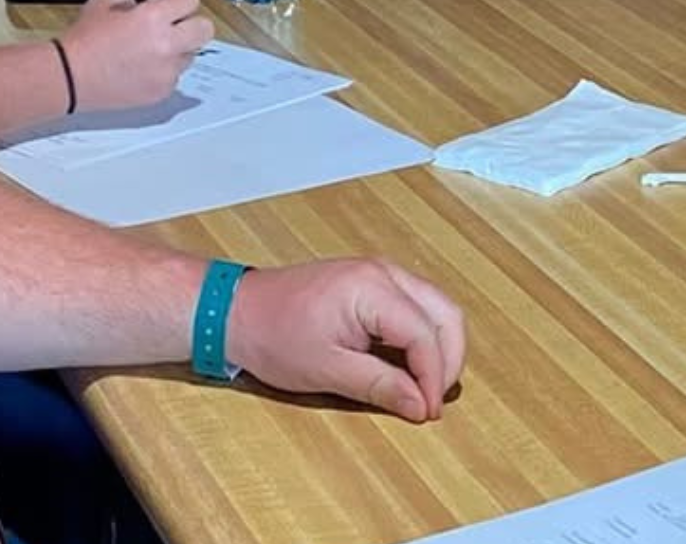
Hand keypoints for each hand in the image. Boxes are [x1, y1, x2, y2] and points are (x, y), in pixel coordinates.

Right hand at [56, 0, 214, 112]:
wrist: (69, 77)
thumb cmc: (83, 42)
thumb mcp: (105, 0)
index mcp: (152, 18)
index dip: (179, 0)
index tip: (173, 3)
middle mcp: (166, 45)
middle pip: (205, 28)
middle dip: (191, 24)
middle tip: (174, 25)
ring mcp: (166, 71)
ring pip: (191, 54)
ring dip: (178, 48)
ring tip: (150, 49)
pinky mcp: (162, 91)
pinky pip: (175, 76)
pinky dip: (164, 70)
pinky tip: (142, 67)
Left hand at [226, 258, 467, 421]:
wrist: (236, 311)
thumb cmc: (273, 336)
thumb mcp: (327, 370)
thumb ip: (380, 385)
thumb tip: (421, 405)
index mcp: (372, 288)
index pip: (424, 334)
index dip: (433, 377)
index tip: (427, 412)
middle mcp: (385, 272)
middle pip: (445, 313)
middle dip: (448, 360)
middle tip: (433, 401)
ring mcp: (381, 273)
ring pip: (436, 307)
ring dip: (439, 347)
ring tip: (424, 387)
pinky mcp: (374, 282)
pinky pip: (417, 306)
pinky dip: (424, 336)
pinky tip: (411, 365)